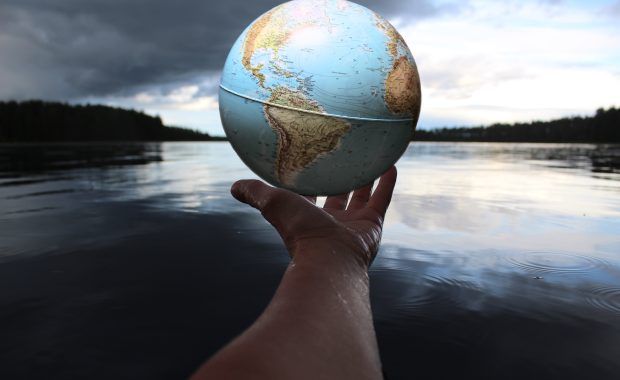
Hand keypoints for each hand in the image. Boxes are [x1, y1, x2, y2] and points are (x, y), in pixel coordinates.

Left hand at [230, 166, 396, 267]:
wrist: (329, 257)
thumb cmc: (299, 230)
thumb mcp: (273, 203)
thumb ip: (254, 193)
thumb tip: (234, 187)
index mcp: (307, 218)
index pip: (308, 196)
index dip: (308, 181)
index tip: (311, 161)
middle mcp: (330, 223)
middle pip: (337, 196)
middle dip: (340, 180)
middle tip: (344, 158)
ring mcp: (353, 225)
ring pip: (361, 197)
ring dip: (366, 178)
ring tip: (370, 158)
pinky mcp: (372, 225)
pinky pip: (382, 200)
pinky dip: (386, 183)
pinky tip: (389, 164)